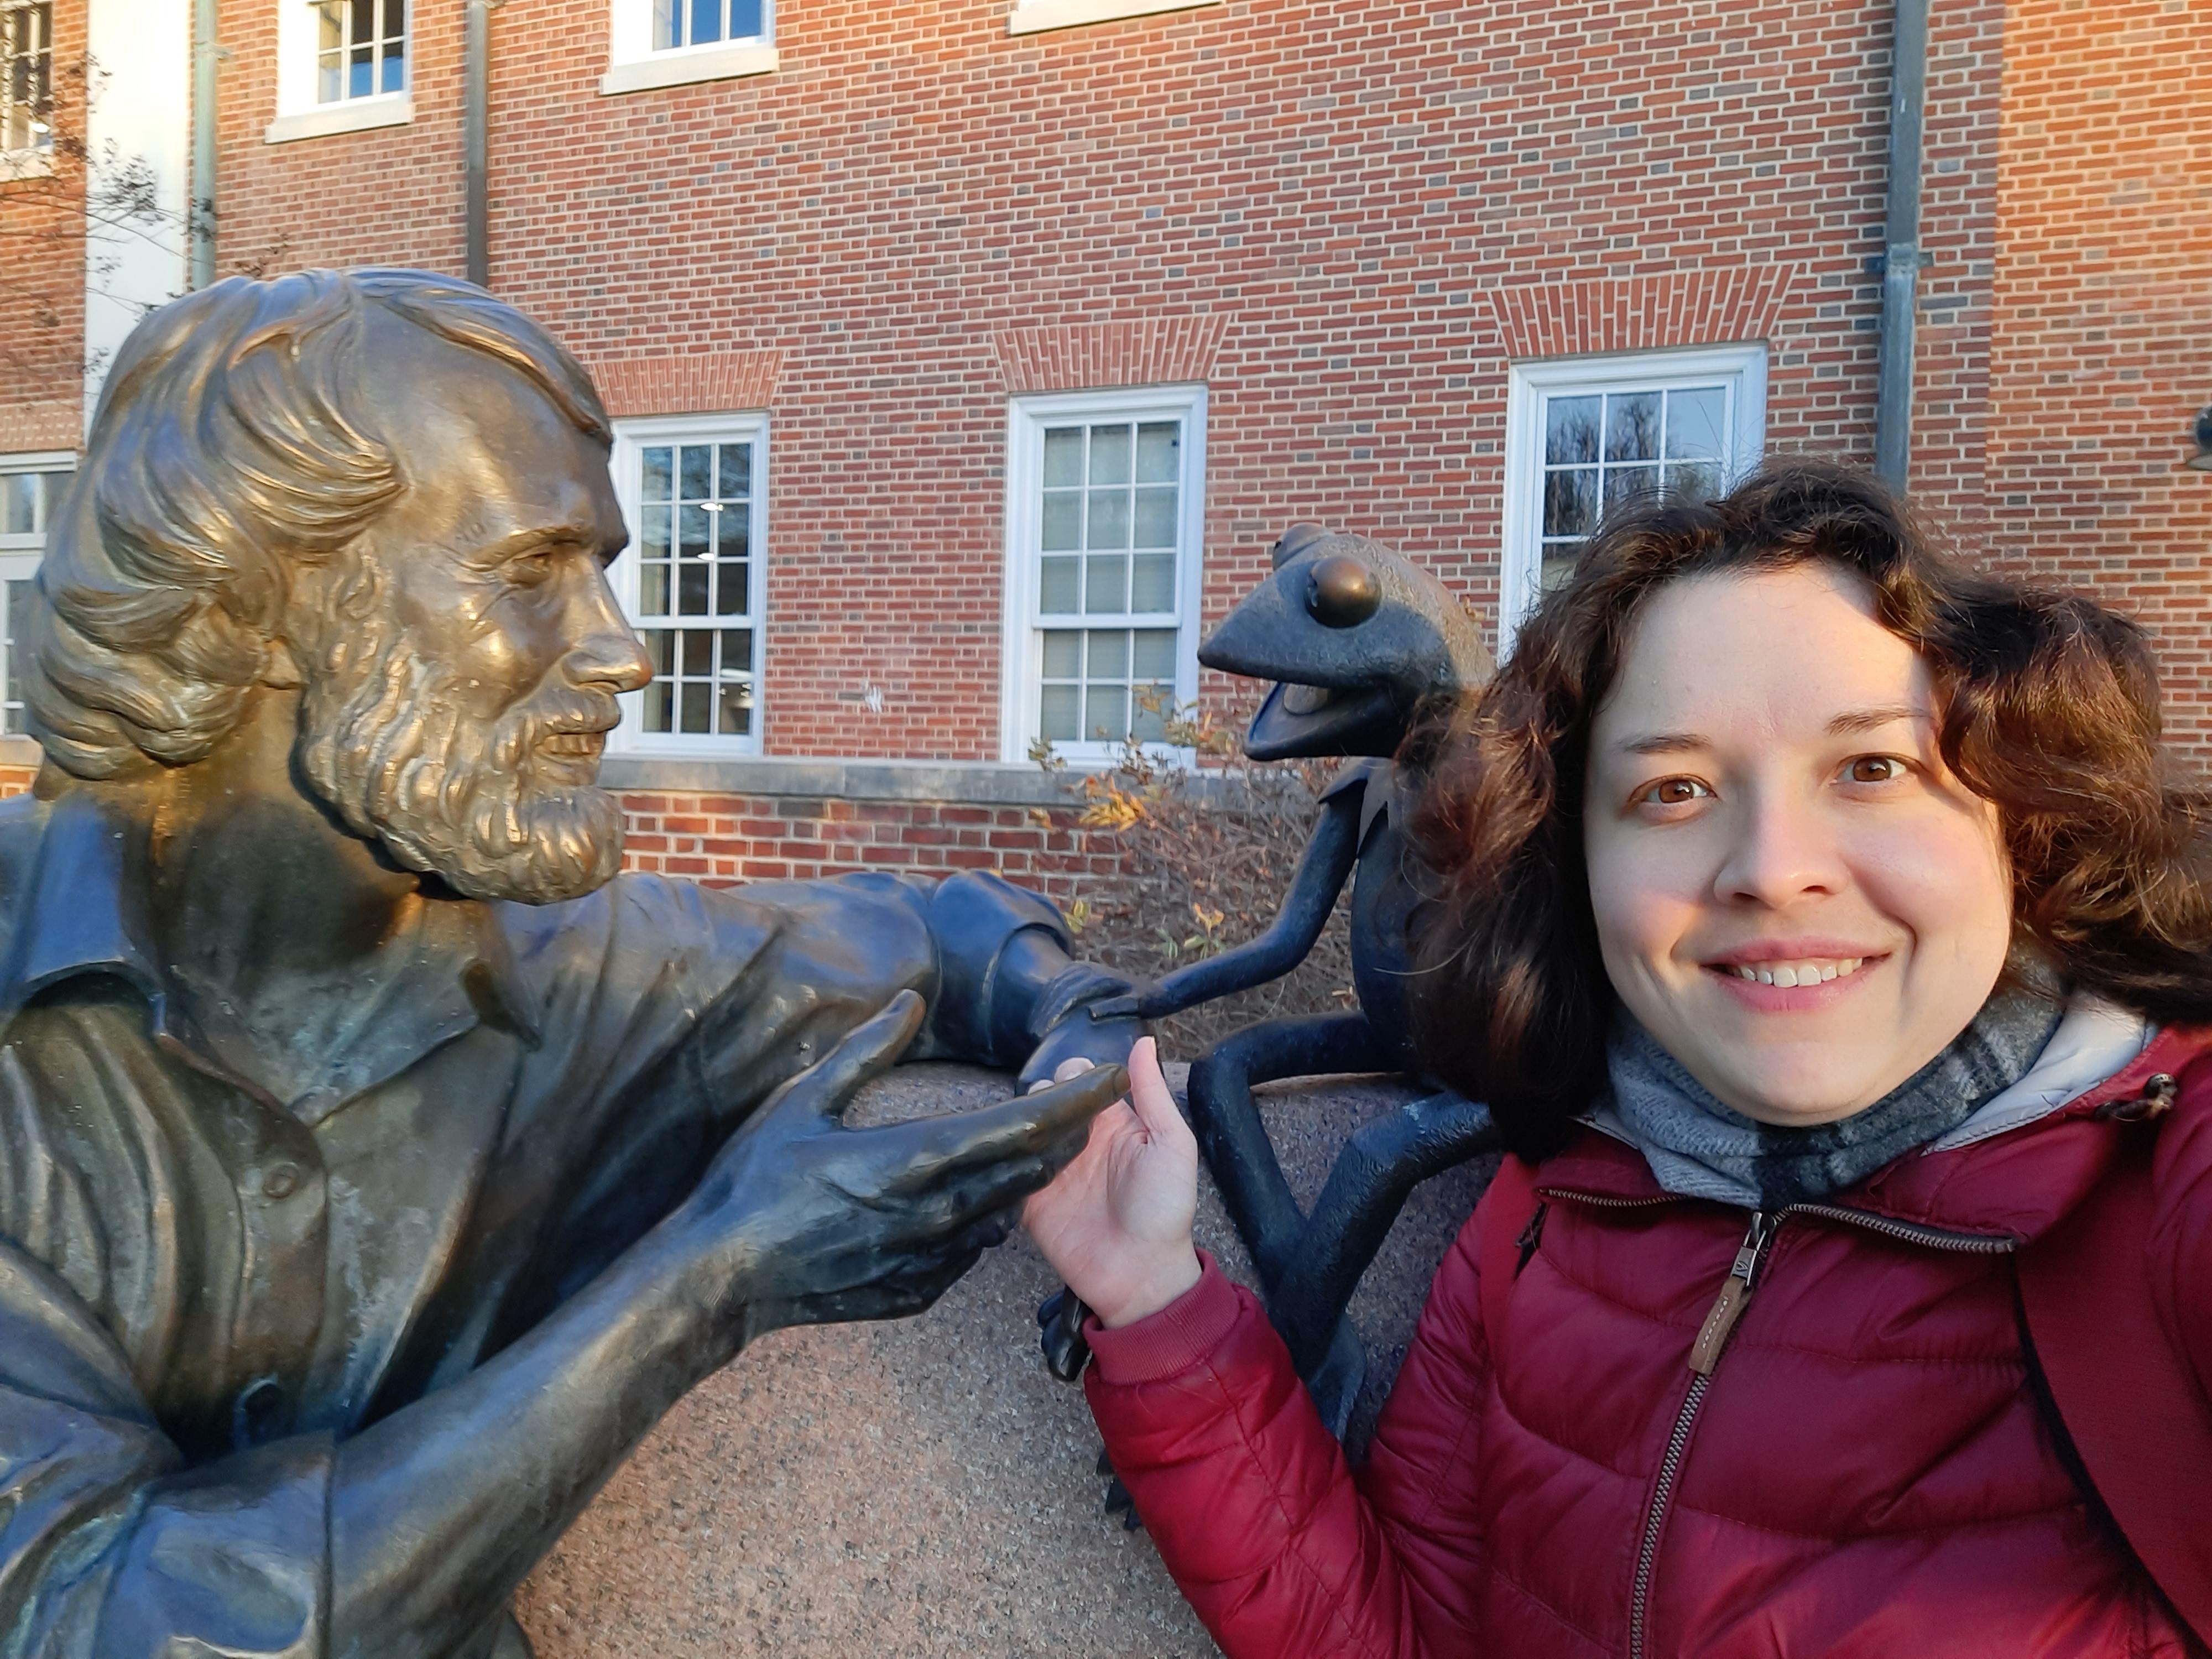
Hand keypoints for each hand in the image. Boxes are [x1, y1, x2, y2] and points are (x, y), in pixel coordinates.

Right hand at [673, 990, 1127, 1345]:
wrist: (718, 1279)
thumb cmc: (752, 1180)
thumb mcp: (804, 1100)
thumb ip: (866, 1050)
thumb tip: (909, 1002)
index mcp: (912, 1157)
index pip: (1018, 1124)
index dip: (1072, 1098)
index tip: (1109, 1074)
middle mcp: (932, 1212)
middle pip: (1025, 1169)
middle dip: (1065, 1133)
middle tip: (1088, 1102)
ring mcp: (926, 1259)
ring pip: (1002, 1212)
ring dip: (1026, 1176)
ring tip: (1044, 1144)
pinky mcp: (915, 1292)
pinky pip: (967, 1252)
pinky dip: (978, 1221)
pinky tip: (970, 1201)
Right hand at [1021, 1036, 1201, 1328]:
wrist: (1141, 1275)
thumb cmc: (1165, 1209)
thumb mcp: (1172, 1145)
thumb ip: (1152, 1094)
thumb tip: (1143, 1040)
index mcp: (1110, 1122)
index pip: (1078, 1077)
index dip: (1072, 1071)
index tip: (1073, 1082)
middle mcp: (1076, 1139)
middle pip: (1043, 1096)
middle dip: (1040, 1092)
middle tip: (1048, 1109)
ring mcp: (1049, 1168)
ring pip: (1020, 1126)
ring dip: (1019, 1119)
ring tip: (1027, 1128)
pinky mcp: (1028, 1199)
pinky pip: (1006, 1167)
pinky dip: (1002, 1155)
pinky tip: (1005, 1149)